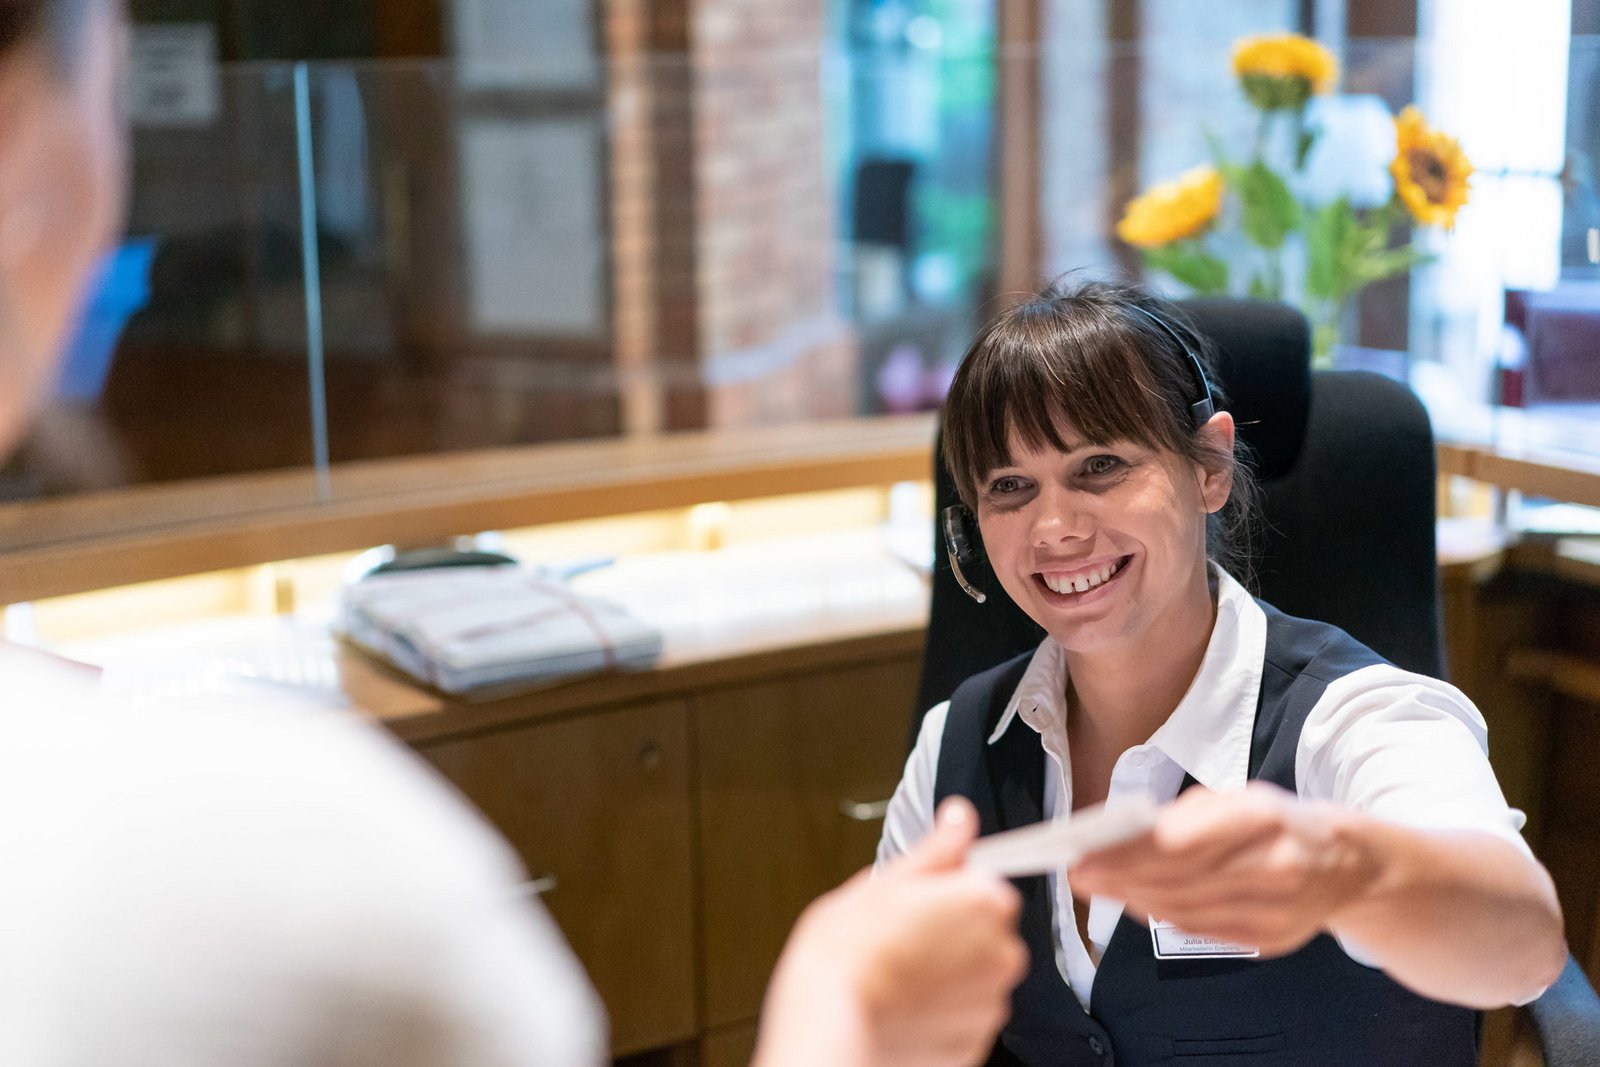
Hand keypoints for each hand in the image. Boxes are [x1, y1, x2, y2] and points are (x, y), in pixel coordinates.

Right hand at [752, 797, 1026, 1066]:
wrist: (827, 1022)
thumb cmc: (847, 952)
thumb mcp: (886, 880)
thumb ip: (938, 848)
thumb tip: (961, 817)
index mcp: (984, 901)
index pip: (986, 882)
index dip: (949, 890)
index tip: (921, 901)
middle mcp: (1001, 954)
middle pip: (987, 930)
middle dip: (954, 931)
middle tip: (903, 935)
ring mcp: (990, 1004)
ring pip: (976, 975)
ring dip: (950, 973)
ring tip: (900, 973)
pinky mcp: (975, 1043)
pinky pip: (964, 1015)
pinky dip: (942, 1011)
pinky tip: (905, 1003)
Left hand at [1069, 782, 1379, 956]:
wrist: (1348, 864)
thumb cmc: (1280, 822)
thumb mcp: (1241, 797)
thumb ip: (1186, 815)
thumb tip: (1124, 833)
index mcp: (1266, 819)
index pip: (1182, 842)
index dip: (1128, 853)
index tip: (1085, 853)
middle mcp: (1274, 868)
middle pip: (1178, 880)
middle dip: (1120, 877)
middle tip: (1077, 871)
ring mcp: (1276, 911)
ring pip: (1185, 910)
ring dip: (1133, 898)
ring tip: (1097, 885)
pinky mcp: (1270, 940)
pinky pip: (1200, 930)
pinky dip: (1161, 915)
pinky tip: (1134, 901)